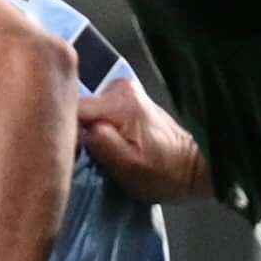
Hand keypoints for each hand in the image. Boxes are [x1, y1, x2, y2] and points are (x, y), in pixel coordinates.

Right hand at [76, 76, 211, 203]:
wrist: (194, 167)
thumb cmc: (165, 173)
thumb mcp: (129, 167)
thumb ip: (100, 143)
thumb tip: (76, 129)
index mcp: (120, 100)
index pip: (73, 109)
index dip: (66, 133)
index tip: (72, 154)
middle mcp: (120, 87)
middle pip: (78, 108)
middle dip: (78, 132)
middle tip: (89, 156)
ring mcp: (124, 90)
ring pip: (86, 112)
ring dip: (88, 131)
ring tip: (102, 152)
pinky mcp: (126, 99)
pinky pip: (97, 113)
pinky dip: (98, 128)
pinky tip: (109, 144)